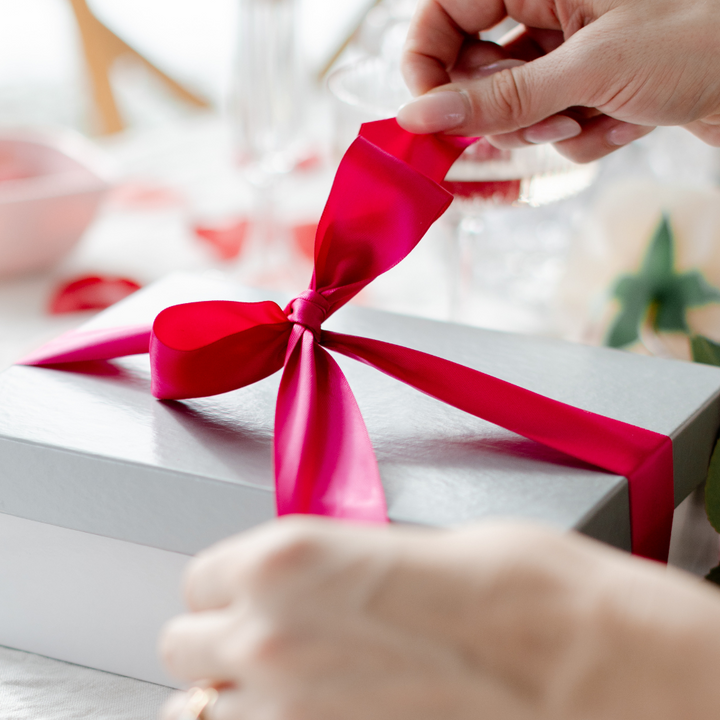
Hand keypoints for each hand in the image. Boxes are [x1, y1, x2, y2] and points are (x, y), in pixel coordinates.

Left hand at [159, 517, 719, 719]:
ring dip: (231, 700)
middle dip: (222, 640)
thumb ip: (341, 569)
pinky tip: (312, 718)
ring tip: (283, 693)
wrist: (600, 671)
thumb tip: (320, 586)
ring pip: (197, 715)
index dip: (232, 582)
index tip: (253, 590)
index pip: (203, 575)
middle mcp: (273, 640)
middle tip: (268, 640)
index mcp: (292, 559)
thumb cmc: (528, 592)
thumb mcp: (418, 544)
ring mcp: (291, 719)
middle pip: (185, 645)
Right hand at [397, 0, 719, 161]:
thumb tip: (421, 116)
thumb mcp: (590, 69)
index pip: (446, 12)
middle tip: (534, 122)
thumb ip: (500, 97)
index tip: (429, 114)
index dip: (427, 62)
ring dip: (546, 127)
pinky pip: (553, 124)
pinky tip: (625, 122)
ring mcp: (570, 51)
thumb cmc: (703, 42)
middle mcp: (552, 9)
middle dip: (501, 107)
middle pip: (475, 66)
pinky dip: (583, 135)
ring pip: (513, 105)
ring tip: (588, 118)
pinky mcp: (590, 87)